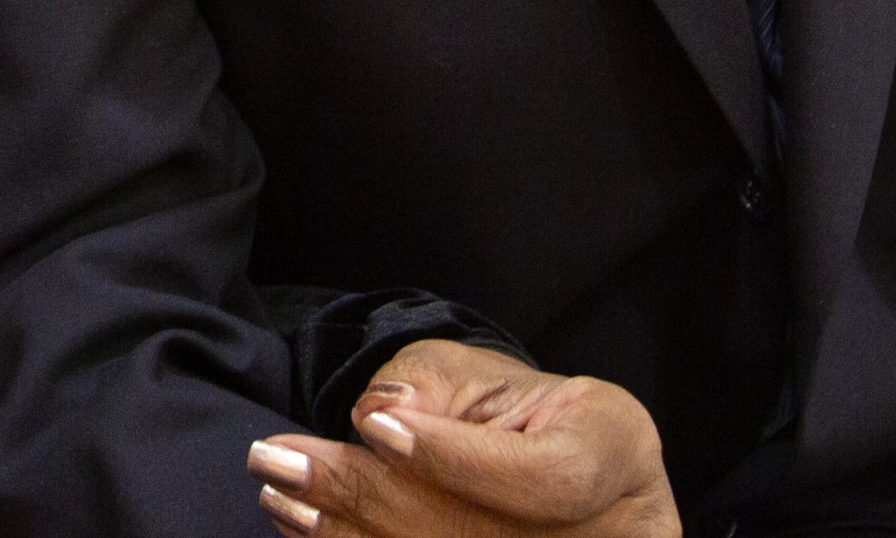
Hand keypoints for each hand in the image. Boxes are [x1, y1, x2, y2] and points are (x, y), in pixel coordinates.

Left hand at [245, 339, 678, 537]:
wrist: (539, 463)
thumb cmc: (510, 410)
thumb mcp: (478, 374)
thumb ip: (430, 385)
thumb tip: (382, 416)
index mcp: (617, 450)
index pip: (548, 478)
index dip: (457, 460)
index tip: (372, 427)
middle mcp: (616, 531)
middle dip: (369, 501)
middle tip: (277, 462)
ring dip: (352, 537)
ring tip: (281, 497)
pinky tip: (310, 529)